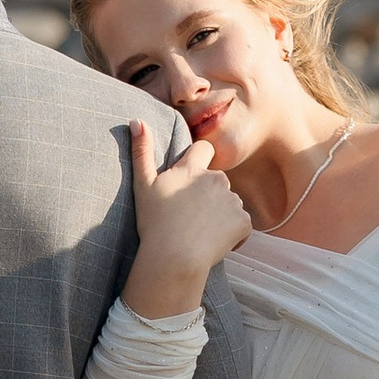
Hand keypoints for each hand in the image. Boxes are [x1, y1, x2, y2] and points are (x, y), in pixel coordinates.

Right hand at [121, 113, 250, 314]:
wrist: (174, 257)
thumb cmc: (154, 223)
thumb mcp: (142, 186)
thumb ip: (141, 152)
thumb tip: (136, 120)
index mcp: (193, 169)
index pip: (204, 148)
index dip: (200, 159)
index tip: (190, 179)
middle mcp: (216, 179)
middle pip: (217, 179)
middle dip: (208, 193)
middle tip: (189, 215)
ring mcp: (232, 200)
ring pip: (229, 202)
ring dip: (220, 213)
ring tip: (199, 232)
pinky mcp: (243, 221)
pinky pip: (241, 223)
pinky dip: (232, 233)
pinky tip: (214, 243)